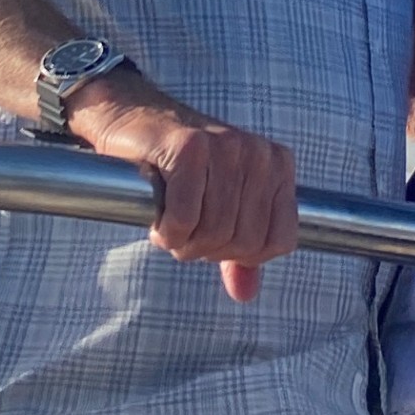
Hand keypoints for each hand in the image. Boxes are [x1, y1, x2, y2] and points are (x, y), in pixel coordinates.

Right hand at [68, 76, 297, 303]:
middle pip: (244, 241)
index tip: (217, 237)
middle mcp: (258, 153)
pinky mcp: (189, 148)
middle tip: (186, 227)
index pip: (280, 240)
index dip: (244, 254)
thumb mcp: (220, 207)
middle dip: (208, 248)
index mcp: (277, 165)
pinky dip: (166, 230)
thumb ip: (239, 252)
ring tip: (172, 220)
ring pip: (214, 233)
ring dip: (183, 241)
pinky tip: (159, 216)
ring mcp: (226, 146)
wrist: (133, 121)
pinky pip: (185, 219)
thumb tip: (246, 294)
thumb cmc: (181, 169)